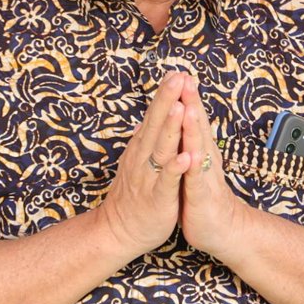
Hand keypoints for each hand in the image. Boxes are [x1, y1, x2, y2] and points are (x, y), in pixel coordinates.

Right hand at [96, 72, 189, 254]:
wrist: (118, 231)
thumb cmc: (134, 194)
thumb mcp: (138, 161)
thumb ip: (145, 140)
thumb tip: (145, 119)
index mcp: (141, 148)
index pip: (154, 116)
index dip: (165, 95)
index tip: (177, 72)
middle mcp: (142, 158)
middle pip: (156, 125)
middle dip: (167, 100)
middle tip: (177, 77)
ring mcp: (149, 177)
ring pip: (161, 149)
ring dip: (171, 128)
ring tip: (180, 107)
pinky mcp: (157, 198)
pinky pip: (167, 181)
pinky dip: (176, 168)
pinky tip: (185, 156)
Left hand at [177, 75, 243, 261]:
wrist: (221, 228)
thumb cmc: (203, 195)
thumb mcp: (193, 163)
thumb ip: (188, 140)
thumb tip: (181, 116)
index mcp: (199, 149)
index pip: (192, 118)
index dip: (185, 95)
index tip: (176, 72)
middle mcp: (204, 157)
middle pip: (197, 125)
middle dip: (191, 101)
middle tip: (185, 77)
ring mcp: (204, 175)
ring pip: (198, 147)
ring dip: (194, 127)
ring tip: (190, 106)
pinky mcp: (201, 195)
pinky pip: (195, 179)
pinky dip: (192, 166)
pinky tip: (189, 154)